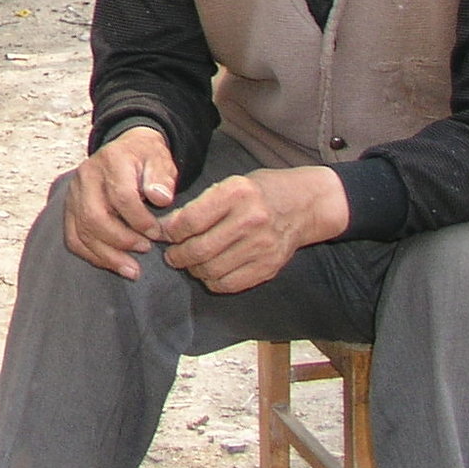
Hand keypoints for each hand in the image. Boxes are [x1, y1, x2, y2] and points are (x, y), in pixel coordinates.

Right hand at [62, 125, 179, 278]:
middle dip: (122, 240)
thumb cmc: (145, 159)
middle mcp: (86, 176)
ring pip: (82, 231)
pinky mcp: (69, 208)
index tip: (157, 233)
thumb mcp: (161, 160)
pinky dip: (92, 255)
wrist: (126, 150)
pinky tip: (113, 264)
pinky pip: (73, 238)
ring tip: (133, 269)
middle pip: (94, 216)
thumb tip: (161, 198)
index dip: (140, 220)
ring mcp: (74, 193)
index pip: (121, 196)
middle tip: (146, 249)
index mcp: (111, 160)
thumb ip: (162, 178)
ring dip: (108, 255)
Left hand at [159, 166, 347, 294]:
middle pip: (199, 249)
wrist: (306, 205)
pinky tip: (209, 272)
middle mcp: (250, 220)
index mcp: (236, 193)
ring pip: (212, 269)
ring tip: (188, 263)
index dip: (169, 231)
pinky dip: (213, 281)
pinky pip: (231, 283)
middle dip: (176, 255)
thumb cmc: (260, 191)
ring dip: (193, 270)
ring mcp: (262, 246)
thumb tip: (168, 228)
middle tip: (170, 254)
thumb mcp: (231, 184)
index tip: (162, 233)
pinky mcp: (270, 266)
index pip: (190, 220)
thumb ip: (202, 205)